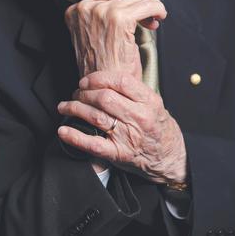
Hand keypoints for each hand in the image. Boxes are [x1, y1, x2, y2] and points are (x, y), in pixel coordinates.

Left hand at [57, 70, 186, 184]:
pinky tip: (63, 131)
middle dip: (84, 93)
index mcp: (149, 101)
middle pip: (104, 98)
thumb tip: (103, 79)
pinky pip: (93, 144)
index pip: (120, 81)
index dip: (97, 78)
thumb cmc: (158, 128)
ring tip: (65, 107)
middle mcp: (139, 118)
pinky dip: (75, 137)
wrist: (171, 158)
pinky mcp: (119, 154)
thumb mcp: (154, 104)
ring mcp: (129, 137)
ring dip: (75, 109)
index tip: (85, 81)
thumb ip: (133, 92)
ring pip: (96, 117)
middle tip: (76, 94)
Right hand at [64, 0, 166, 78]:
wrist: (105, 89)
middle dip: (140, 4)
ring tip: (156, 17)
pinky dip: (157, 9)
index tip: (137, 15)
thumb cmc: (103, 68)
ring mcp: (100, 12)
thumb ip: (103, 17)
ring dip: (151, 6)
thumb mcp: (95, 36)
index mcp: (76, 11)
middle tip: (150, 17)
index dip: (126, 3)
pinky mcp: (118, 19)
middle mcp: (85, 8)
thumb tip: (127, 1)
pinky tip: (159, 18)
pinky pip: (146, 5)